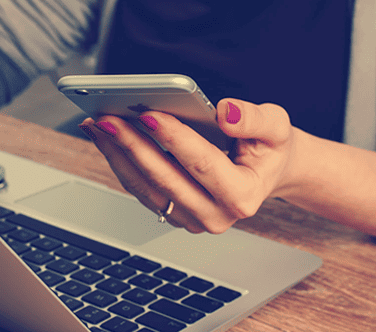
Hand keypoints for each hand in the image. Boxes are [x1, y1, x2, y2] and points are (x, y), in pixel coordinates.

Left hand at [79, 99, 295, 233]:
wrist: (264, 173)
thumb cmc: (268, 150)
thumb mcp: (277, 128)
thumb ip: (255, 119)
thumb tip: (225, 113)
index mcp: (243, 196)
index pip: (202, 164)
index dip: (174, 139)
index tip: (148, 114)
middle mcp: (215, 215)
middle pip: (165, 179)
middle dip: (133, 146)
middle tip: (108, 119)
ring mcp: (191, 219)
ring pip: (145, 187)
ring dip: (118, 155)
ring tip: (98, 125)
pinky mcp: (174, 213)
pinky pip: (141, 189)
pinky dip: (121, 162)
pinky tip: (107, 139)